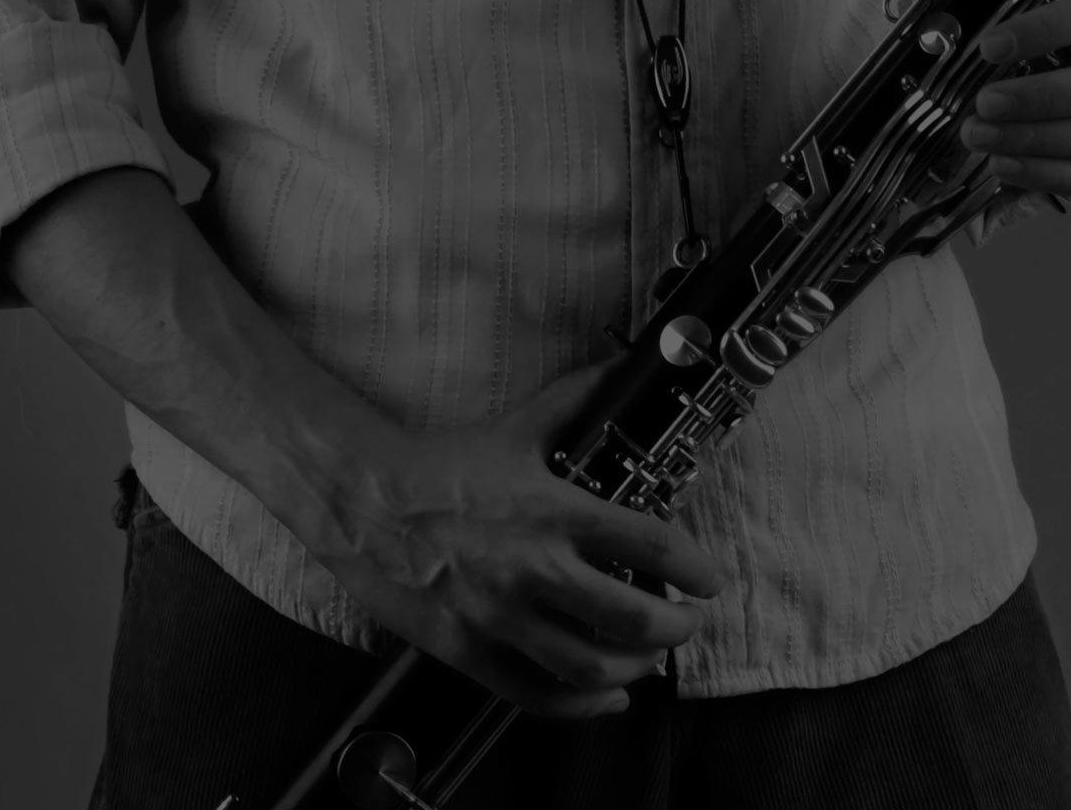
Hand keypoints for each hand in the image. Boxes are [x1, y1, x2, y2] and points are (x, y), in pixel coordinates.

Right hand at [315, 360, 726, 719]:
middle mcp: (533, 567)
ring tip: (650, 660)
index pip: (649, 545)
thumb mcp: (516, 425)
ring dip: (637, 669)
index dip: (693, 568)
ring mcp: (499, 615)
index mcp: (553, 510)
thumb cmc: (442, 465)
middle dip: (676, 628)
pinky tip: (606, 698)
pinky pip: (535, 695)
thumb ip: (577, 400)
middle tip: (687, 623)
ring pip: (590, 666)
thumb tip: (624, 364)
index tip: (708, 579)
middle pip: (633, 618)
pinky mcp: (468, 651)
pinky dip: (581, 707)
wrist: (362, 501)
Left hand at [958, 0, 1070, 196]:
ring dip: (1034, 140)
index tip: (990, 48)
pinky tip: (1005, 165)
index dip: (1044, 29)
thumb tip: (983, 54)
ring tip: (982, 137)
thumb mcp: (1052, 23)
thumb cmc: (1068, 46)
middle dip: (1038, 97)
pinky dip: (1048, 175)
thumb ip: (1027, 33)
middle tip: (985, 103)